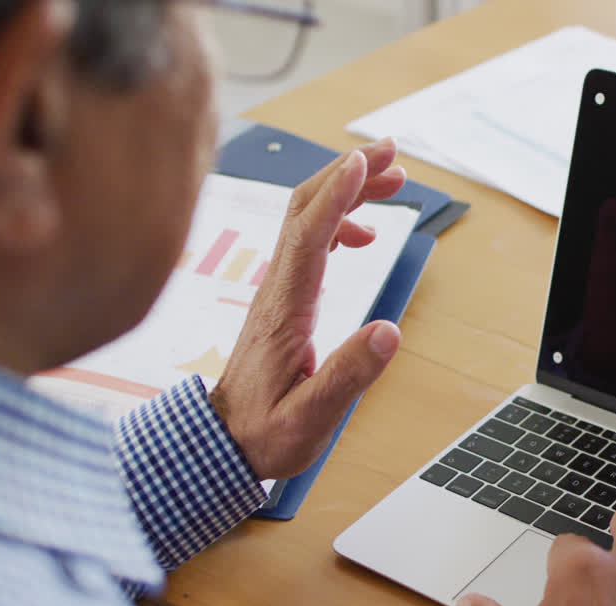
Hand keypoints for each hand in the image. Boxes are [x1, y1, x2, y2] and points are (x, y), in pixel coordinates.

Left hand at [209, 137, 406, 479]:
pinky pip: (308, 240)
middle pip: (305, 209)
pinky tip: (363, 233)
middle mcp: (278, 288)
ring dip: (346, 190)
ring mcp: (278, 289)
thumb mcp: (311, 418)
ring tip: (392, 178)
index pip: (307, 236)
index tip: (362, 162)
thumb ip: (348, 375)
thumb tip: (388, 332)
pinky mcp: (283, 297)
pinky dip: (338, 220)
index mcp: (285, 310)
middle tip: (391, 153)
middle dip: (347, 173)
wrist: (224, 441)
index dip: (336, 195)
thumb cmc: (265, 434)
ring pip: (307, 219)